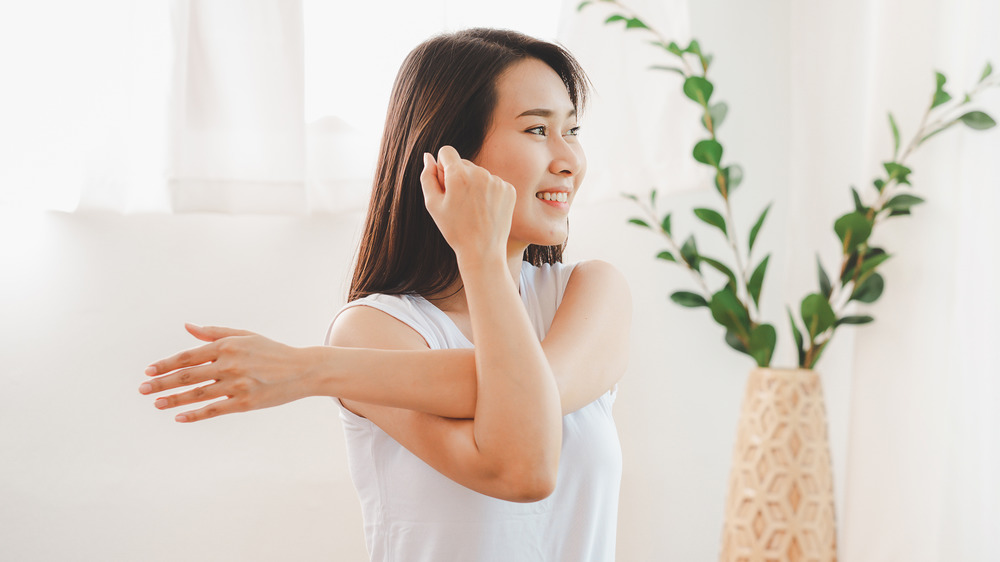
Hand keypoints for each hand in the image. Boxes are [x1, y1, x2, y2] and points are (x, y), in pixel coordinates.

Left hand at [139, 324, 312, 422]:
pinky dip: (195, 414)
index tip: (148, 371)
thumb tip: (188, 327)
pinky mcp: (245, 402)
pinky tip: (179, 417)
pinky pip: (214, 410)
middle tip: (142, 389)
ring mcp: (237, 385)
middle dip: (162, 383)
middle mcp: (229, 365)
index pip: (189, 356)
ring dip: (173, 400)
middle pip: (188, 376)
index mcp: (227, 346)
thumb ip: (215, 333)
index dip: (166, 364)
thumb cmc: (271, 351)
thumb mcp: (245, 335)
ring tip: (156, 404)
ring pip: (197, 395)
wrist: (302, 370)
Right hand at [420, 145, 515, 260]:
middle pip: (463, 163)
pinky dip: (488, 192)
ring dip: (474, 185)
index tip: (445, 184)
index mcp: (459, 175)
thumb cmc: (454, 229)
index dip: (442, 167)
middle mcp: (480, 173)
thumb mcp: (432, 204)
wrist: (482, 251)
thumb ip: (427, 176)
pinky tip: (485, 210)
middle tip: (458, 203)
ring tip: (473, 209)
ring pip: (479, 174)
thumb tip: (428, 156)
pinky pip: (493, 183)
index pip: (446, 151)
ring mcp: (497, 181)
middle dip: (458, 177)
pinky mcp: (509, 189)